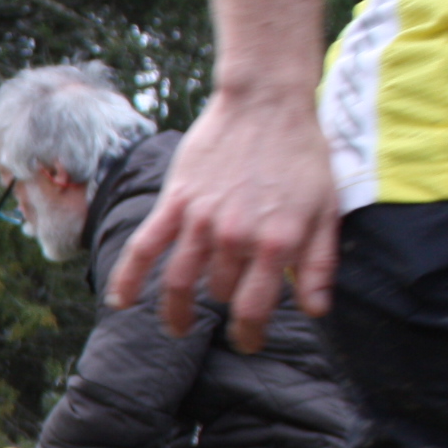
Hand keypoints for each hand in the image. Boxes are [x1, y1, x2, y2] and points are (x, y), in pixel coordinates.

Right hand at [115, 89, 340, 352]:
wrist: (266, 104)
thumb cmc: (302, 155)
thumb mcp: (326, 209)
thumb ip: (319, 263)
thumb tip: (314, 310)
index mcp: (276, 243)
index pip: (255, 308)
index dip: (250, 334)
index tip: (247, 343)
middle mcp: (235, 238)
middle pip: (219, 292)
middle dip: (224, 304)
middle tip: (227, 308)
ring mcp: (200, 221)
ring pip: (180, 282)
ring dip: (175, 311)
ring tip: (177, 327)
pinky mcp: (175, 203)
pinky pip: (145, 248)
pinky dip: (129, 278)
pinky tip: (121, 302)